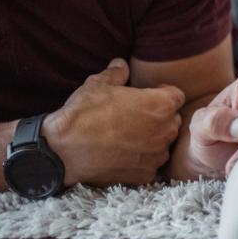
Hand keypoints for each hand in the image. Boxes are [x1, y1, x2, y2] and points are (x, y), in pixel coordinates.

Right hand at [44, 58, 184, 186]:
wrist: (61, 151)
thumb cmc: (81, 114)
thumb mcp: (97, 85)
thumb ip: (116, 73)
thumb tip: (121, 64)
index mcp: (161, 104)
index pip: (176, 96)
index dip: (163, 94)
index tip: (148, 97)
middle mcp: (166, 130)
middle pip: (172, 120)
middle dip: (159, 117)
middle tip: (135, 117)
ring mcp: (157, 154)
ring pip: (162, 143)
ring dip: (151, 139)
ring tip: (127, 137)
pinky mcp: (145, 174)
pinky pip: (150, 164)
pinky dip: (140, 160)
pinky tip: (121, 155)